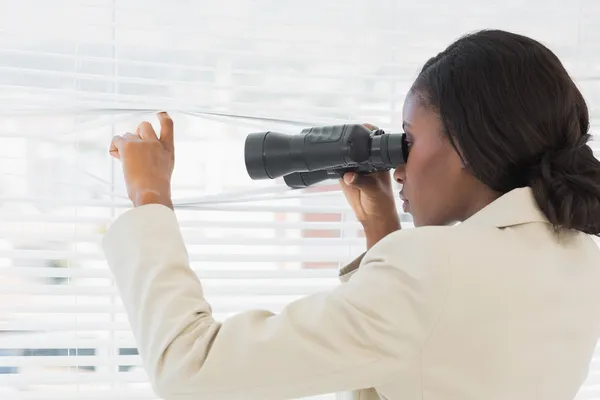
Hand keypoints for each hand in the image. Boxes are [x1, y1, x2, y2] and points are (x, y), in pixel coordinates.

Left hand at [109, 112, 174, 208]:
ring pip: (128, 135)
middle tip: (133, 146)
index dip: (163, 117)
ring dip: (125, 145)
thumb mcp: (164, 171)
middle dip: (137, 133)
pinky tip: (117, 157)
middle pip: (144, 125)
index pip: (168, 126)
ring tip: (126, 162)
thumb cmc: (156, 189)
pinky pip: (117, 140)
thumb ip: (156, 158)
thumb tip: (139, 156)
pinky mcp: (128, 146)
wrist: (152, 194)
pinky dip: (114, 148)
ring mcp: (142, 143)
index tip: (160, 114)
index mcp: (168, 150)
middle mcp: (156, 143)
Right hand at [340, 123, 399, 248]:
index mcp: (379, 160)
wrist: (372, 217)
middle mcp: (367, 161)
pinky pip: (336, 166)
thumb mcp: (374, 190)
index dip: (367, 131)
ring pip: (345, 154)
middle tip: (340, 135)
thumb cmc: (381, 202)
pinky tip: (326, 158)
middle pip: (357, 144)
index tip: (359, 126)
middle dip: (349, 139)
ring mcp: (354, 167)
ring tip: (331, 144)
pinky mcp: (343, 176)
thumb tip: (348, 176)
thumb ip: (361, 182)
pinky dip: (331, 163)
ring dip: (339, 150)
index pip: (373, 141)